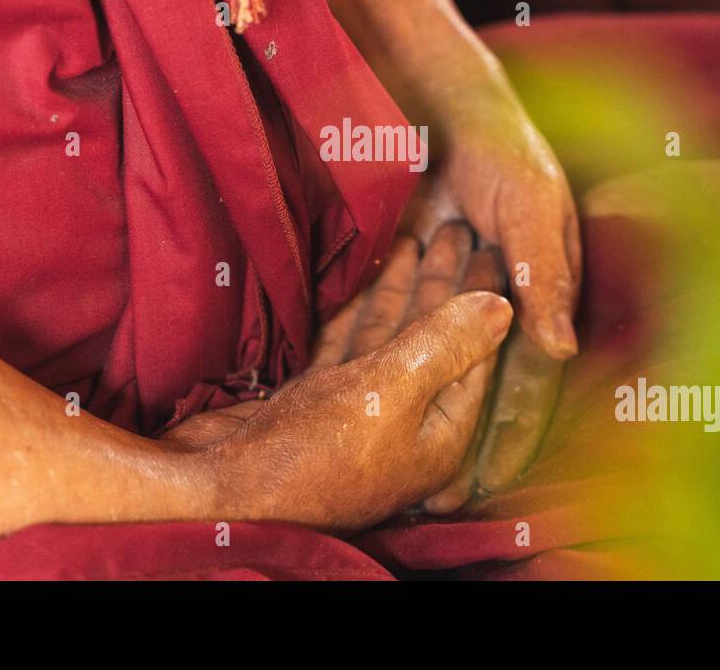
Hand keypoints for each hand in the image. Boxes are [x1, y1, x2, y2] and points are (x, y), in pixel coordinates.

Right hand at [164, 223, 507, 513]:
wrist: (217, 490)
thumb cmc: (313, 452)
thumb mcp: (391, 392)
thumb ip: (445, 345)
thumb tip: (502, 307)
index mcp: (437, 433)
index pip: (472, 354)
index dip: (479, 300)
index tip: (489, 249)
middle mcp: (404, 424)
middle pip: (432, 340)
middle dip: (442, 284)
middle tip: (453, 229)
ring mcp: (356, 413)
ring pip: (388, 337)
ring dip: (399, 289)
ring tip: (413, 237)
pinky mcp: (314, 402)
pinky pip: (347, 345)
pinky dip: (355, 309)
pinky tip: (362, 277)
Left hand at [404, 74, 580, 495]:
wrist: (452, 110)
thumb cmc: (509, 157)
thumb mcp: (534, 210)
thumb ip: (546, 275)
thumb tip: (561, 348)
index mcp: (539, 301)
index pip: (529, 384)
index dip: (514, 437)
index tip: (490, 485)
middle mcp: (497, 310)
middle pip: (481, 391)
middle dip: (464, 446)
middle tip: (437, 500)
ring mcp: (453, 299)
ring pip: (439, 371)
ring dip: (422, 416)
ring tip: (397, 474)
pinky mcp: (413, 281)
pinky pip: (397, 331)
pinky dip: (384, 364)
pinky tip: (360, 402)